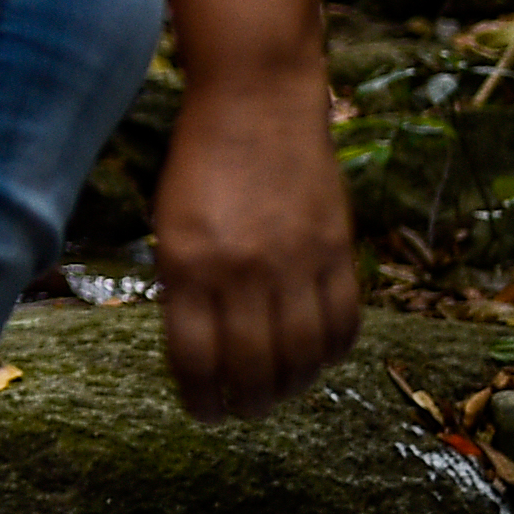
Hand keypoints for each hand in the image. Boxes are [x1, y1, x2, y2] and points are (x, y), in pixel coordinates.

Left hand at [151, 66, 359, 422]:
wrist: (256, 101)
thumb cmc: (200, 164)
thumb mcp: (169, 226)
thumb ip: (183, 287)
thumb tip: (202, 353)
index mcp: (188, 265)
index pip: (196, 359)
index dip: (201, 399)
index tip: (203, 413)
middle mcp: (244, 270)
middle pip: (253, 368)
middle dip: (247, 404)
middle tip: (243, 412)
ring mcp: (297, 261)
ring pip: (303, 354)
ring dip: (292, 387)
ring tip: (279, 393)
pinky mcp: (339, 249)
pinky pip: (344, 321)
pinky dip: (333, 352)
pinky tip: (318, 357)